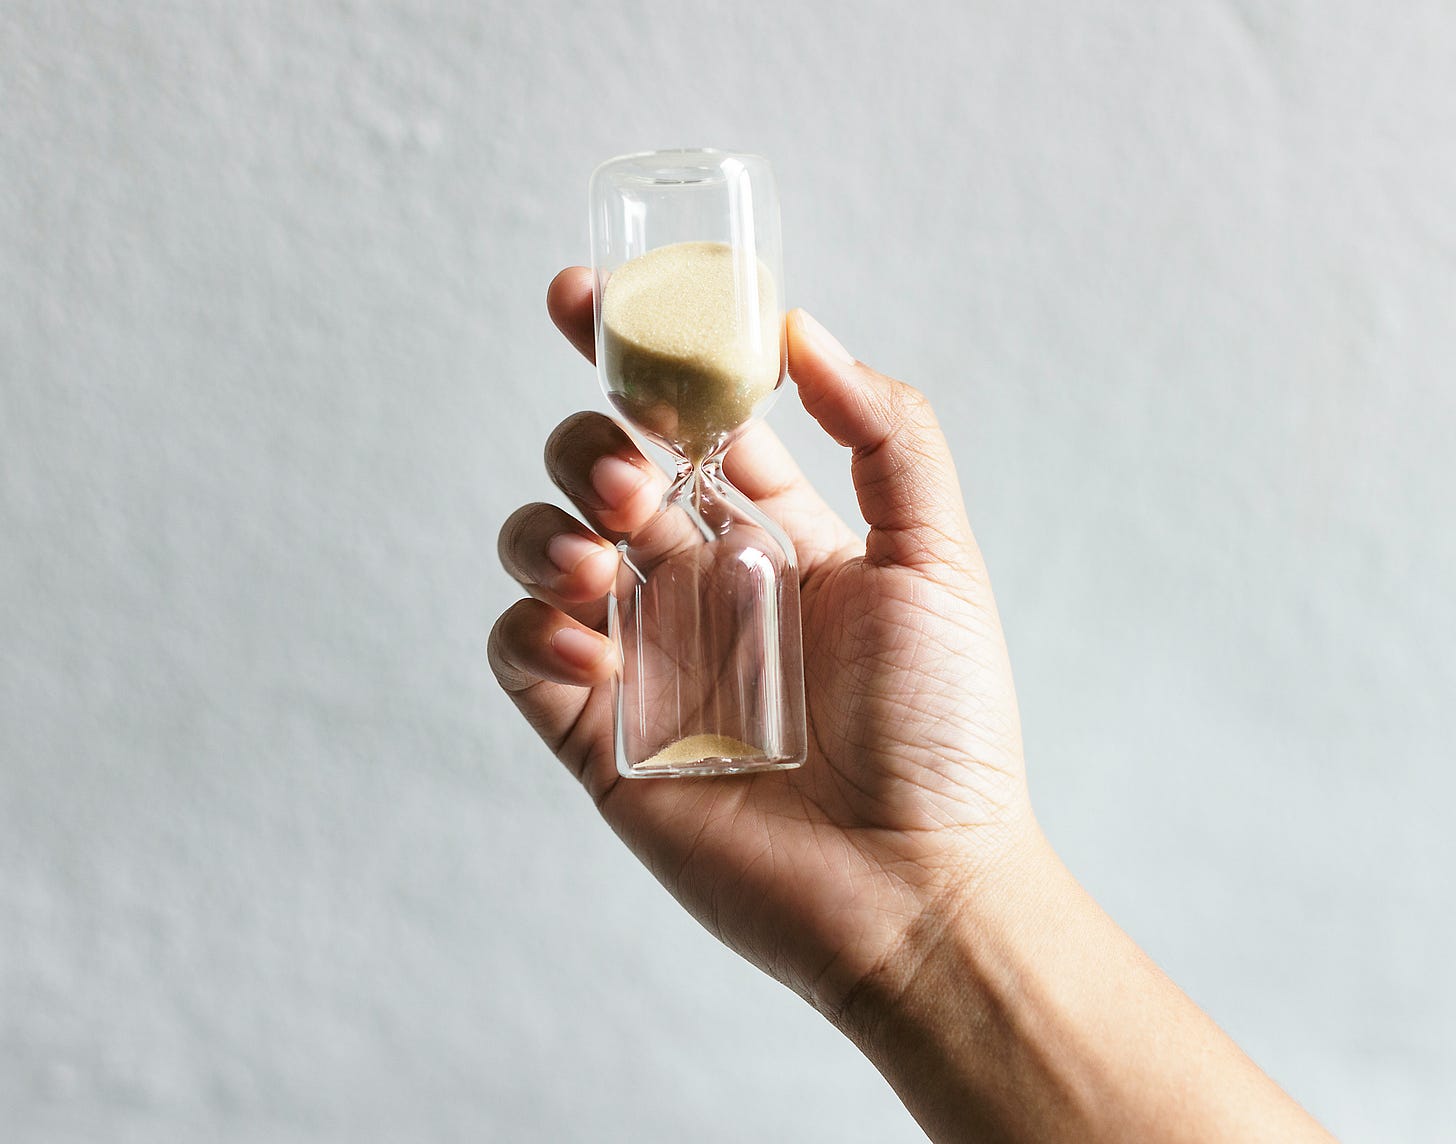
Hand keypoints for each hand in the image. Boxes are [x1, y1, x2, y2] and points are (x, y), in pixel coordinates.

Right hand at [490, 267, 1035, 1015]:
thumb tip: (804, 331)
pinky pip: (519, 651)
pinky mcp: (598, 734)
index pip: (684, 421)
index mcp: (772, 532)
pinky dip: (525, 624)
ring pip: (541, 546)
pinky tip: (580, 635)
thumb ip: (888, 433)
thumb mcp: (937, 560)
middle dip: (590, 449)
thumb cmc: (943, 729)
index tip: (584, 295)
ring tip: (605, 558)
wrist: (915, 886)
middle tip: (634, 485)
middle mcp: (699, 583)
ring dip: (547, 528)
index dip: (630, 354)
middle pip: (598, 470)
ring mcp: (642, 655)